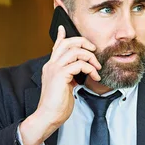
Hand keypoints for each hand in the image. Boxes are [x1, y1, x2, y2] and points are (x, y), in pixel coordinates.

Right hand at [19, 25, 100, 144]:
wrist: (48, 116)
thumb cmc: (57, 106)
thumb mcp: (65, 87)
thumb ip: (69, 76)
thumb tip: (78, 71)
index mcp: (51, 67)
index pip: (56, 46)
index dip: (61, 36)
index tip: (63, 28)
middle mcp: (51, 65)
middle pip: (67, 43)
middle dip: (83, 43)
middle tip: (93, 50)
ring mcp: (54, 69)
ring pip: (75, 50)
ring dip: (90, 57)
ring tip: (97, 68)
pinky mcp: (60, 75)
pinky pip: (79, 64)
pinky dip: (91, 69)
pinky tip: (95, 77)